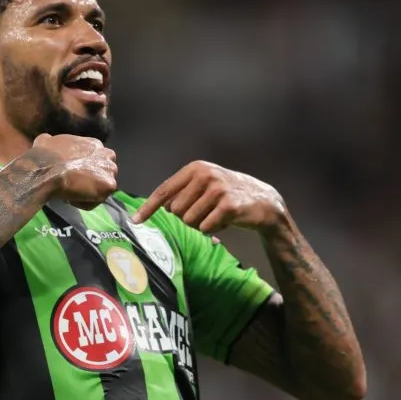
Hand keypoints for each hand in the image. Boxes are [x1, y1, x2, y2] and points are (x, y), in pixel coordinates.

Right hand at [30, 133, 117, 209]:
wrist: (47, 170)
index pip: (96, 159)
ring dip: (87, 193)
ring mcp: (110, 171)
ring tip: (71, 193)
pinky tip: (71, 198)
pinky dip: (83, 203)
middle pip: (103, 173)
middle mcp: (107, 155)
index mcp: (95, 144)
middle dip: (91, 181)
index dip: (85, 169)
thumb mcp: (47, 141)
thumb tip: (46, 141)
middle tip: (75, 185)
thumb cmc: (45, 155)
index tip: (74, 174)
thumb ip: (54, 143)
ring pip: (101, 188)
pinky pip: (96, 200)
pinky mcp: (109, 186)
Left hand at [132, 161, 286, 233]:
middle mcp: (205, 175)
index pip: (165, 190)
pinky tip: (226, 221)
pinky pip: (206, 227)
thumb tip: (161, 208)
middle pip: (176, 211)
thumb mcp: (205, 186)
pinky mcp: (228, 205)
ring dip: (201, 225)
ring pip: (190, 221)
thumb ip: (184, 193)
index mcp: (195, 169)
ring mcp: (217, 189)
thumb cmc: (228, 196)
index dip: (149, 207)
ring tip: (216, 216)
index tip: (136, 220)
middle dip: (188, 219)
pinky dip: (213, 230)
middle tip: (205, 213)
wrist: (264, 201)